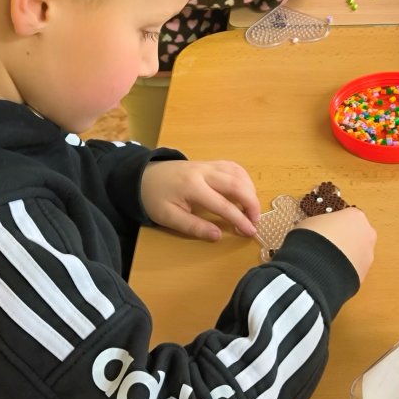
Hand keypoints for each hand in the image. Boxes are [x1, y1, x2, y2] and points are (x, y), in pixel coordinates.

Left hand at [141, 160, 260, 241]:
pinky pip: (232, 166)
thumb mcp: (168, 218)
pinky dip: (243, 178)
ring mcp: (207, 165)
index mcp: (192, 187)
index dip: (239, 219)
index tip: (250, 231)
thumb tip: (218, 235)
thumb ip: (194, 227)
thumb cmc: (154, 199)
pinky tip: (245, 191)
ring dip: (249, 190)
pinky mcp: (208, 163)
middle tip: (255, 221)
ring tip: (251, 209)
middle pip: (236, 184)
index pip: (223, 204)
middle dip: (251, 203)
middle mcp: (203, 172)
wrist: (142, 176)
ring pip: (237, 173)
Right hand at [293, 207, 375, 284]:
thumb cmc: (311, 239)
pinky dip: (345, 270)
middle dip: (345, 239)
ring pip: (358, 253)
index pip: (348, 216)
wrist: (315, 267)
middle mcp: (367, 233)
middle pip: (357, 234)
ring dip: (346, 256)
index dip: (336, 224)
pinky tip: (330, 272)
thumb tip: (317, 230)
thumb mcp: (310, 222)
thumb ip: (321, 224)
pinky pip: (354, 268)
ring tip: (326, 261)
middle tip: (328, 245)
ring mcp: (368, 255)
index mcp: (355, 216)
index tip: (326, 229)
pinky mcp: (364, 273)